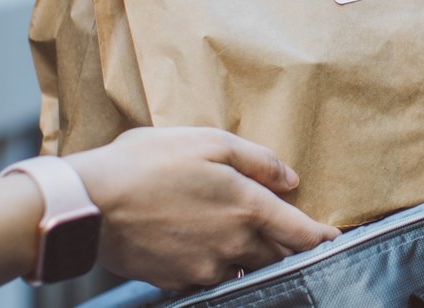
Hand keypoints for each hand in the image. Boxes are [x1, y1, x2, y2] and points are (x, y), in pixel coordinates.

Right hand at [63, 127, 338, 290]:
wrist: (90, 204)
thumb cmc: (147, 163)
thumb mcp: (207, 142)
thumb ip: (257, 160)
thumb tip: (291, 179)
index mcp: (247, 207)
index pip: (300, 233)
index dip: (320, 237)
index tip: (332, 238)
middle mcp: (234, 245)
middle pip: (275, 254)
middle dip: (286, 247)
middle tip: (288, 236)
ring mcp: (206, 268)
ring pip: (245, 268)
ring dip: (252, 257)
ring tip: (243, 240)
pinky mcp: (179, 281)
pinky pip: (212, 278)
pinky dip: (217, 266)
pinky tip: (204, 249)